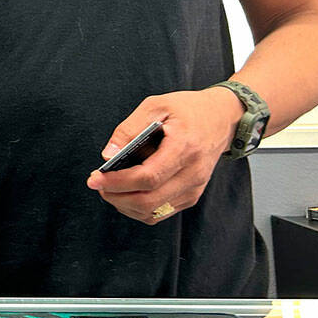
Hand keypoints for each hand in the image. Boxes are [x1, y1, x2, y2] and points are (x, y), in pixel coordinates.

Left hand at [86, 88, 242, 224]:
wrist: (222, 118)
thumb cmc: (188, 110)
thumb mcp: (156, 105)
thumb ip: (130, 129)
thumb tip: (108, 155)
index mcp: (184, 148)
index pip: (148, 177)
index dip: (118, 182)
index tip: (95, 178)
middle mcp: (193, 173)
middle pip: (148, 200)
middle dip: (116, 196)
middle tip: (98, 184)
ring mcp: (194, 188)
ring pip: (152, 211)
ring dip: (124, 204)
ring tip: (109, 187)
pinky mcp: (192, 196)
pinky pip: (160, 212)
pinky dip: (138, 208)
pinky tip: (126, 192)